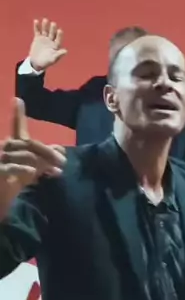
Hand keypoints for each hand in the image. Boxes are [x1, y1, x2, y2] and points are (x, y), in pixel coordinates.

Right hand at [0, 99, 65, 217]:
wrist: (0, 199)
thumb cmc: (14, 181)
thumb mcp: (32, 169)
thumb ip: (44, 158)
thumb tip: (61, 149)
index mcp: (12, 145)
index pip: (16, 127)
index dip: (17, 115)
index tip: (18, 100)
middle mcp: (5, 148)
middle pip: (29, 144)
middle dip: (48, 152)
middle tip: (63, 162)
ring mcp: (0, 159)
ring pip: (23, 155)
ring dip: (42, 162)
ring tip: (56, 171)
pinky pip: (9, 168)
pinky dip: (21, 169)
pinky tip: (32, 173)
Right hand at [28, 18, 67, 72]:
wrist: (37, 62)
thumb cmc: (46, 62)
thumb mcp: (53, 59)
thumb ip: (59, 54)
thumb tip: (66, 51)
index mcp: (56, 46)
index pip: (58, 39)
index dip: (59, 35)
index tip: (60, 30)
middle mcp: (51, 40)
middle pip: (52, 33)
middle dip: (53, 29)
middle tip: (53, 23)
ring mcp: (44, 38)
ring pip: (45, 31)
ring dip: (45, 26)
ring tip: (45, 20)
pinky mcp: (38, 38)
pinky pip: (37, 31)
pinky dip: (37, 26)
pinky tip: (36, 21)